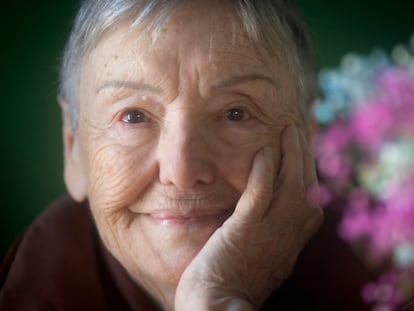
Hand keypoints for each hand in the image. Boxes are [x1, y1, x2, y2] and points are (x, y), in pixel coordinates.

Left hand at [175, 124, 323, 310]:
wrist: (217, 306)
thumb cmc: (233, 281)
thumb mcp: (262, 254)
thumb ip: (269, 231)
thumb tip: (265, 207)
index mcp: (293, 239)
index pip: (309, 195)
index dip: (308, 168)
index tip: (305, 147)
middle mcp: (290, 234)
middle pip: (306, 184)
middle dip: (304, 153)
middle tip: (300, 127)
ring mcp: (270, 231)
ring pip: (291, 184)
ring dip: (291, 153)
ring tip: (288, 128)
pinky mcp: (246, 229)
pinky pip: (261, 193)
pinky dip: (265, 170)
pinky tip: (264, 150)